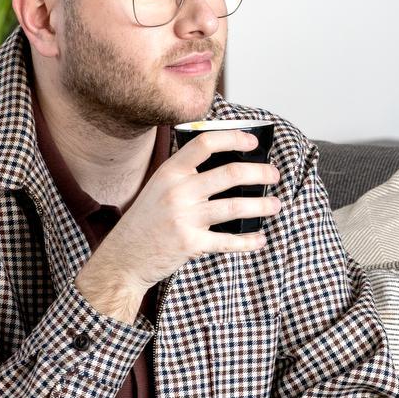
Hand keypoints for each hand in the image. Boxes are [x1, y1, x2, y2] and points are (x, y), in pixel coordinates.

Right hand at [75, 129, 281, 320]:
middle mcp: (178, 191)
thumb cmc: (145, 221)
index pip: (205, 143)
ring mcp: (185, 218)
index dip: (233, 138)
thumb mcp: (158, 188)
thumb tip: (227, 167)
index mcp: (169, 172)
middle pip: (230, 173)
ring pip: (235, 206)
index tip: (253, 142)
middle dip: (259, 173)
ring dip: (261, 205)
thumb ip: (185, 176)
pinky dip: (248, 241)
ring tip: (275, 204)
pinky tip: (259, 239)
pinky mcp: (191, 243)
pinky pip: (229, 240)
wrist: (123, 258)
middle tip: (273, 175)